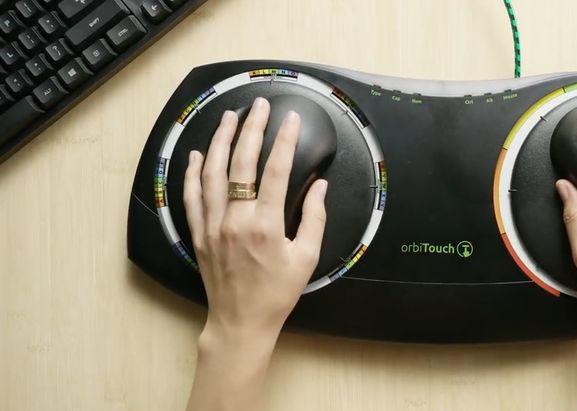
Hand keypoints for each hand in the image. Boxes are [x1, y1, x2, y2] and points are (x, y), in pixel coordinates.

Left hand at [183, 97, 327, 339]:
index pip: (275, 171)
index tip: (291, 120)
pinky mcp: (200, 234)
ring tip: (229, 117)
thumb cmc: (276, 293)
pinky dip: (193, 173)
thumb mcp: (306, 258)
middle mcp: (236, 220)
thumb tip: (320, 187)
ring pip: (213, 173)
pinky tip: (198, 154)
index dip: (284, 141)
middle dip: (251, 129)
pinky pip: (192, 196)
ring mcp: (213, 225)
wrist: (241, 322)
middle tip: (259, 106)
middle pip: (241, 163)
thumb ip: (314, 219)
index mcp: (266, 226)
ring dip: (221, 141)